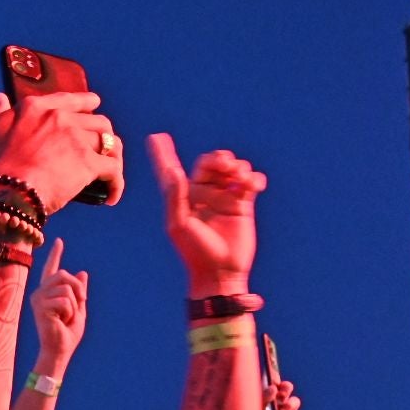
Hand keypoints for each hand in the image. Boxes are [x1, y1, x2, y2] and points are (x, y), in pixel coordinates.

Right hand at [0, 92, 124, 213]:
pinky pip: (113, 170)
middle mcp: (59, 118)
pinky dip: (116, 183)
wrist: (5, 193)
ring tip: (111, 171)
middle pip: (95, 120)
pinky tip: (112, 196)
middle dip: (102, 134)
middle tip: (104, 148)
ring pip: (110, 142)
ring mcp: (76, 139)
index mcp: (35, 108)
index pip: (69, 99)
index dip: (86, 102)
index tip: (95, 105)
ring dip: (113, 157)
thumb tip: (1, 98)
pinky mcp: (88, 164)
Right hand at [29, 239, 87, 370]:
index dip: (55, 254)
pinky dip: (69, 312)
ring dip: (74, 304)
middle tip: (79, 305)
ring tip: (66, 317)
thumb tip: (82, 272)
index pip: (52, 269)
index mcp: (50, 292)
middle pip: (64, 274)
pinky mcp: (40, 307)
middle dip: (78, 289)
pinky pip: (65, 301)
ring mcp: (38, 298)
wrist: (60, 350)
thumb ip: (79, 292)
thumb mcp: (79, 309)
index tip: (59, 241)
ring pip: (66, 288)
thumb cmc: (67, 334)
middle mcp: (41, 292)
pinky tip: (61, 322)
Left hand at [148, 134, 265, 298]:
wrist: (221, 272)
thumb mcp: (179, 225)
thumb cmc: (195, 252)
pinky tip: (253, 185)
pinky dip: (253, 178)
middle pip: (210, 163)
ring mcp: (224, 198)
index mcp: (182, 197)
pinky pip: (250, 182)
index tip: (156, 137)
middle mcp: (202, 194)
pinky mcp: (243, 205)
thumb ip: (175, 197)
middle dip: (218, 159)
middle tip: (225, 165)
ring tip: (241, 177)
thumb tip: (174, 171)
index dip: (163, 154)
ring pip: (231, 169)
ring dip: (238, 166)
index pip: (171, 170)